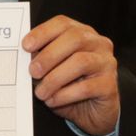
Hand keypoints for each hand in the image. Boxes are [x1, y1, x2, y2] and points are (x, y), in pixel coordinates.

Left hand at [22, 15, 119, 135]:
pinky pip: (86, 87)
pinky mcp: (110, 85)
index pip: (63, 23)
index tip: (26, 46)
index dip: (43, 32)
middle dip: (49, 55)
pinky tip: (52, 101)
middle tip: (33, 71)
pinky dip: (64, 95)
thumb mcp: (54, 70)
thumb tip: (26, 59)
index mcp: (82, 33)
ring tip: (40, 92)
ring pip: (81, 62)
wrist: (94, 112)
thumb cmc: (71, 86)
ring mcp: (107, 63)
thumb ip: (43, 60)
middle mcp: (98, 44)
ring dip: (55, 78)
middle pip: (75, 38)